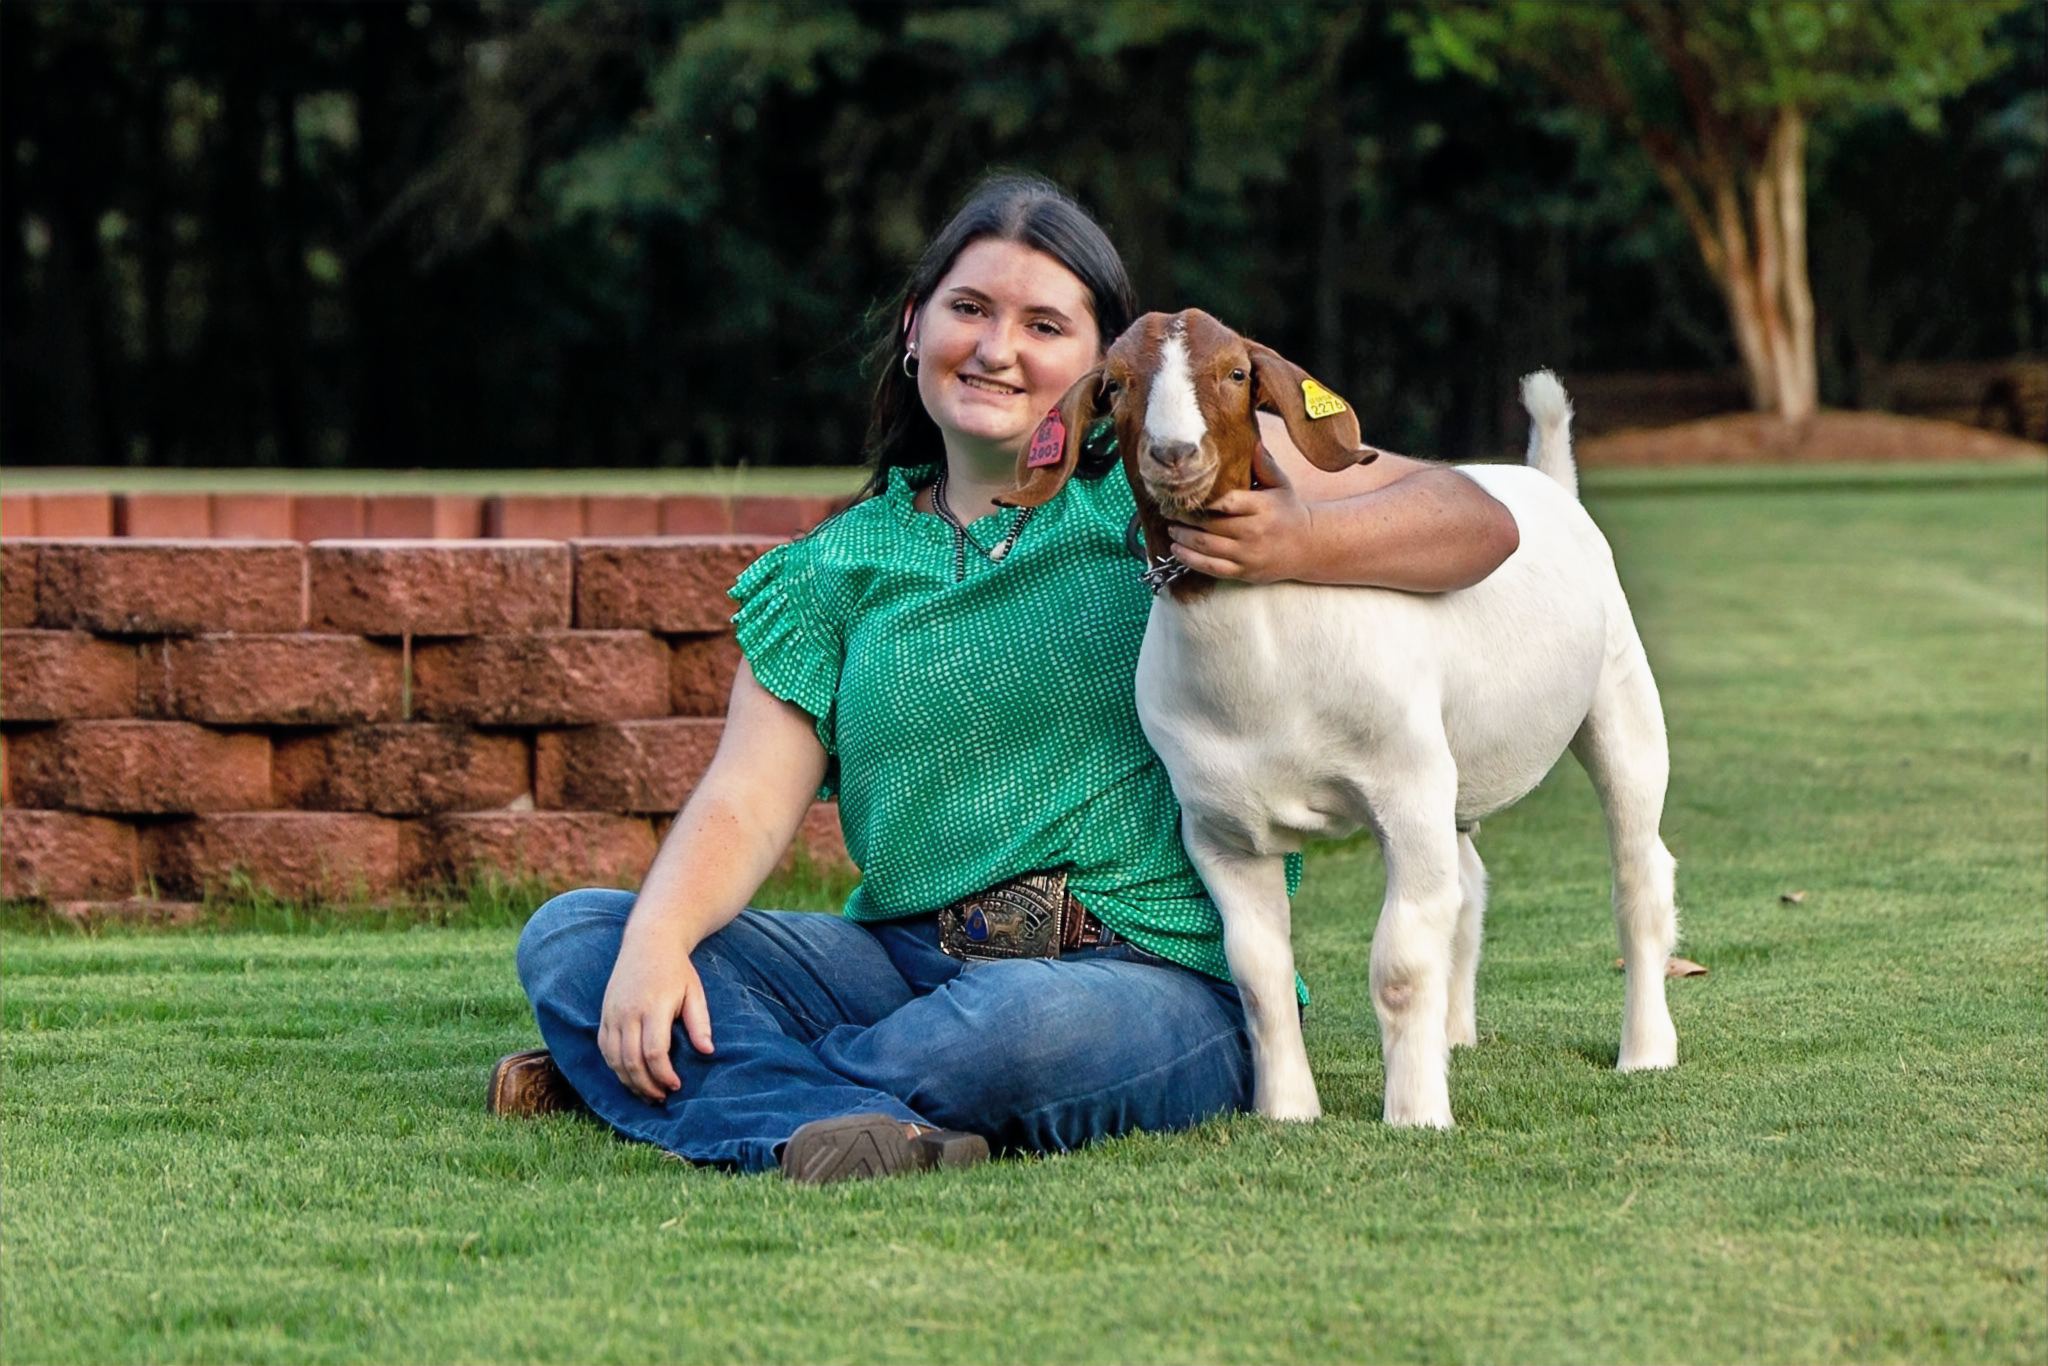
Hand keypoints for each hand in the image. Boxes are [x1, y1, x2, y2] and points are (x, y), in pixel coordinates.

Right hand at [598, 939, 713, 1101]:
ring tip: (648, 1094)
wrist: (648, 942)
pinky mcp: (604, 1015)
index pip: (654, 1052)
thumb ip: (699, 1023)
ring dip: (629, 1082)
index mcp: (653, 1007)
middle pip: (631, 1061)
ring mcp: (612, 1014)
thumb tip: (708, 1051)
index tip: (677, 1085)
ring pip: (614, 1060)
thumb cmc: (676, 970)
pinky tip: (630, 1077)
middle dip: (646, 1085)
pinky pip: (604, 1049)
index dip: (664, 1075)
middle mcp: (628, 1013)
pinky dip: (615, 1068)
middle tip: (662, 1097)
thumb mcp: (694, 992)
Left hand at [1165, 443, 1311, 582]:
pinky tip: (1176, 550)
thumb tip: (1253, 443)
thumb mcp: (1281, 484)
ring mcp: (1247, 554)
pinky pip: (1211, 568)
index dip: (1202, 499)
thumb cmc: (1287, 511)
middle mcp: (1254, 531)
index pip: (1226, 502)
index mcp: (1261, 507)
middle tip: (1168, 509)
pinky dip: (1190, 560)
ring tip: (1171, 528)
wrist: (1306, 546)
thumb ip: (1265, 465)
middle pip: (1210, 525)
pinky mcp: (1243, 572)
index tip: (1184, 493)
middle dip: (1184, 518)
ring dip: (1183, 538)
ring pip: (1207, 547)